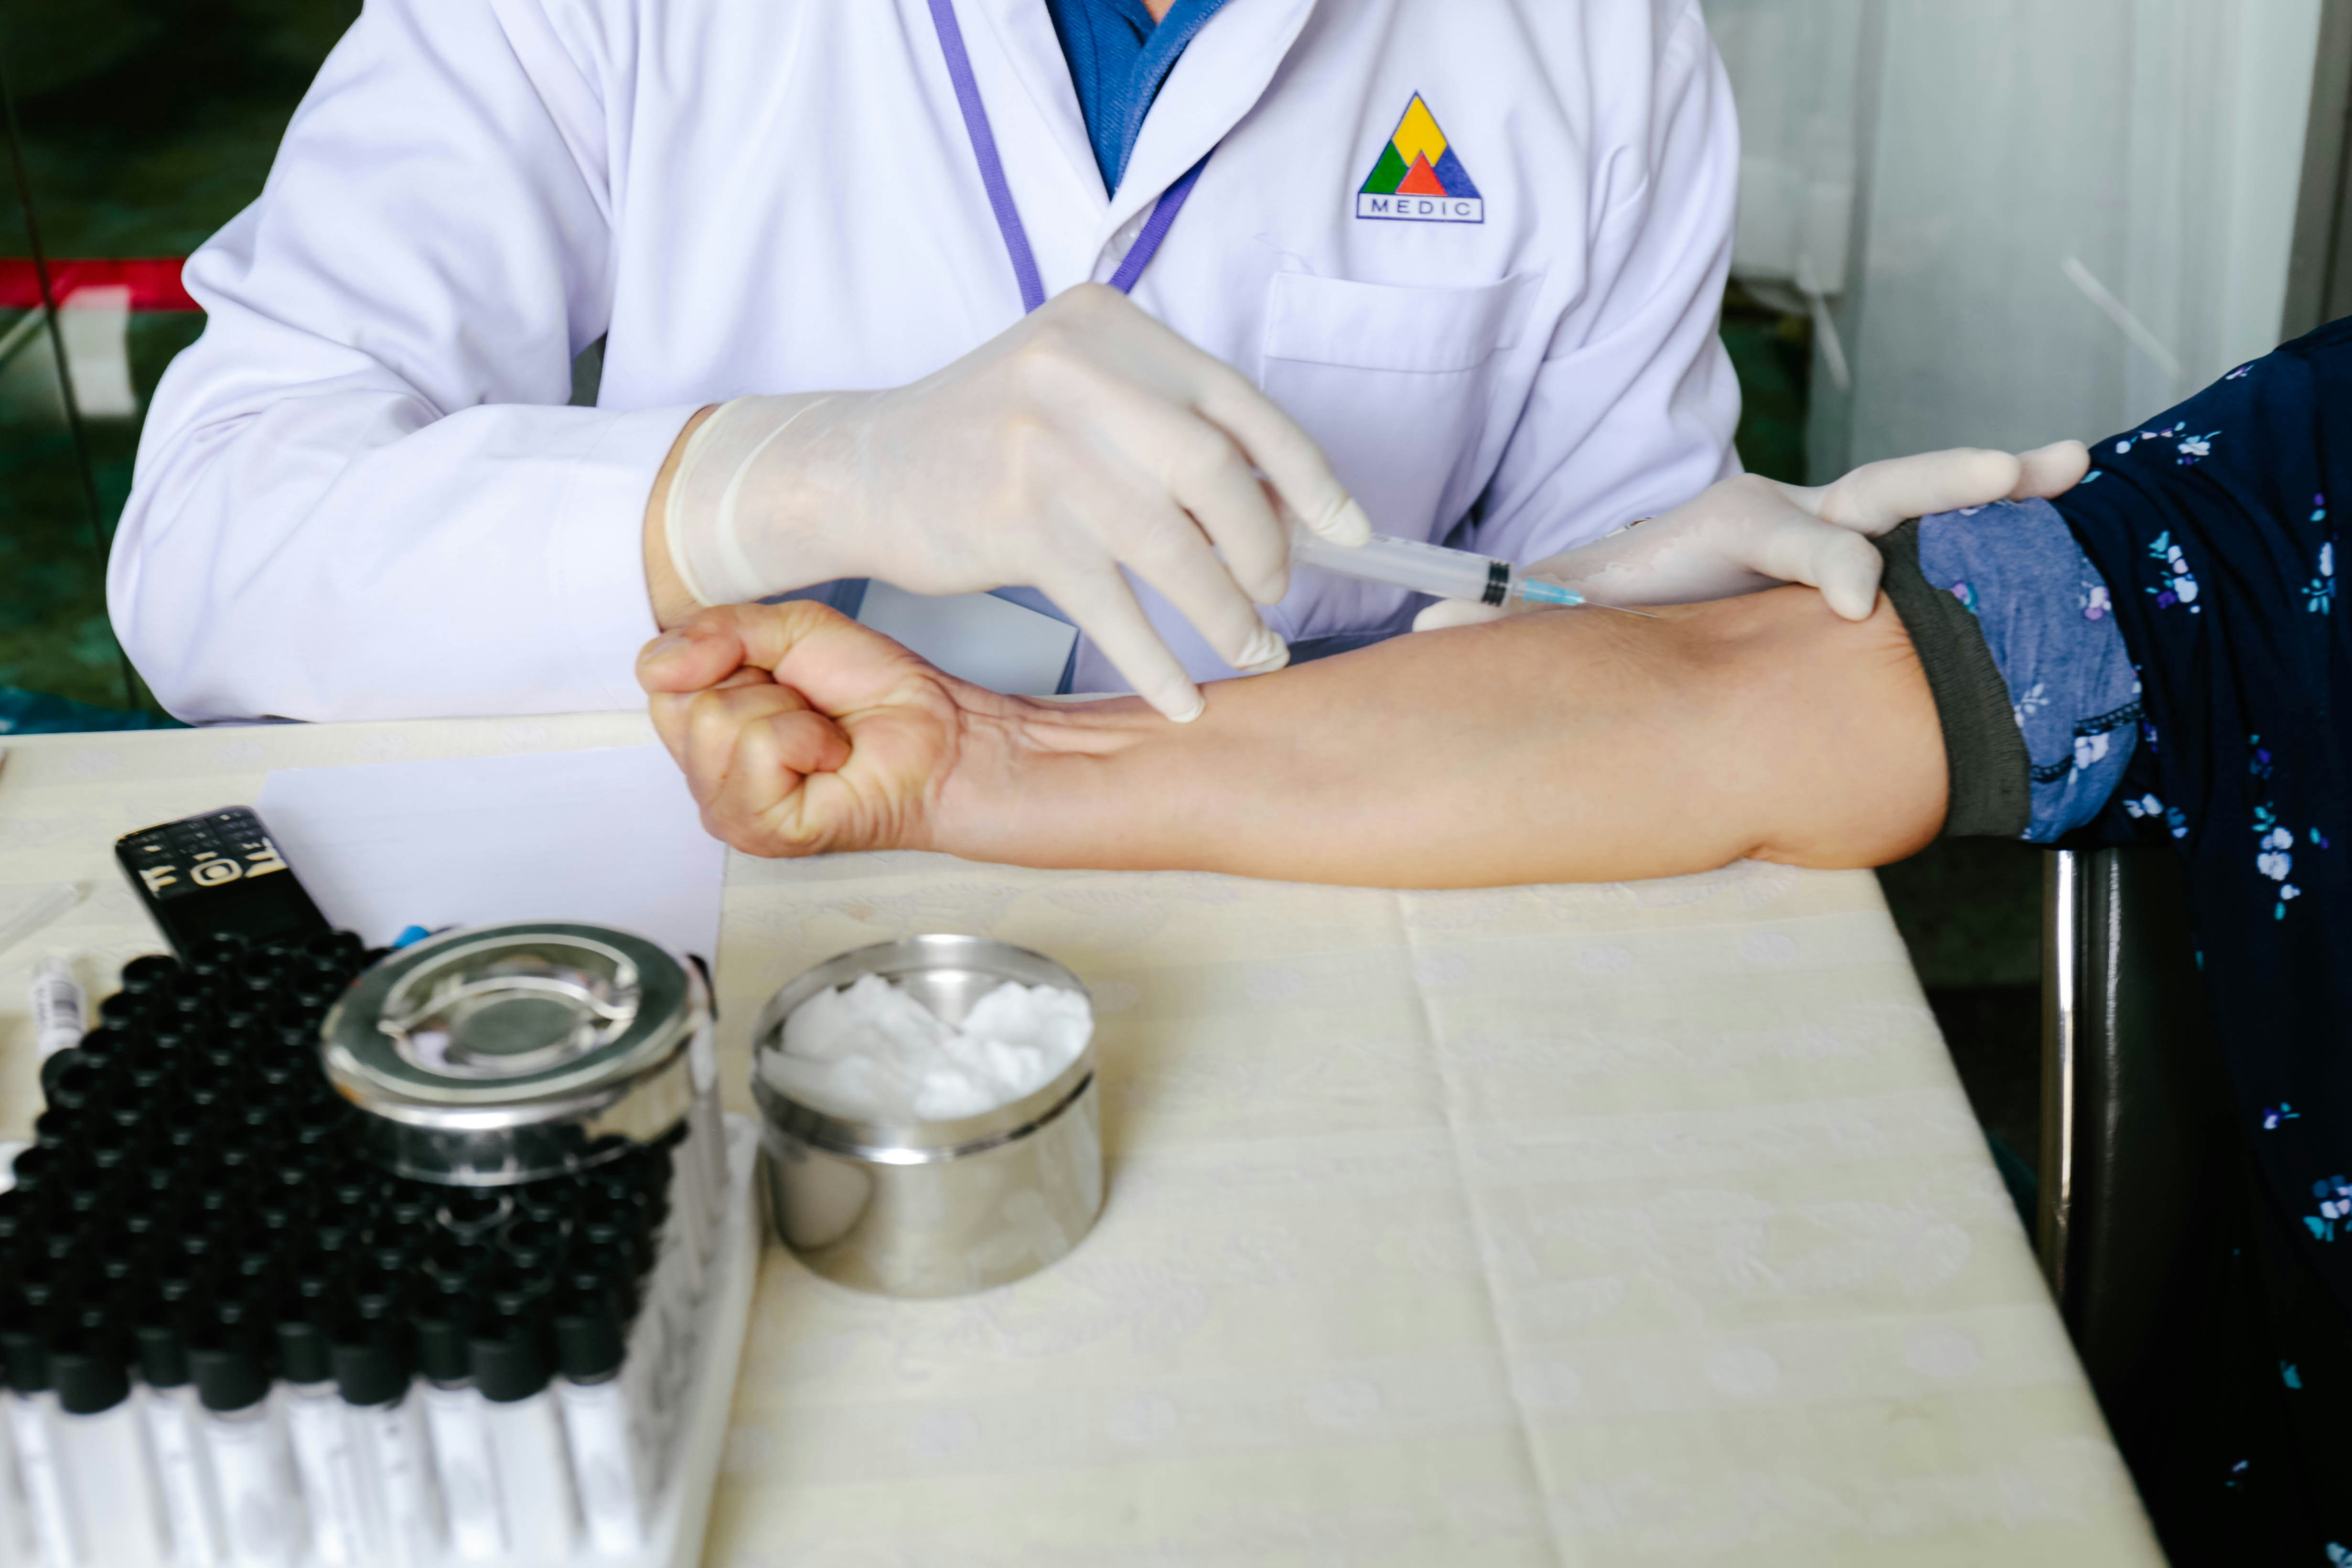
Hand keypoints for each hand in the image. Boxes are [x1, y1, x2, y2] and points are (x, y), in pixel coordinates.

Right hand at [637, 603, 984, 857]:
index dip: (720, 655)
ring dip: (787, 713)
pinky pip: (758, 749)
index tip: (774, 669)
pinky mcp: (760, 830)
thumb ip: (716, 629)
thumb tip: (659, 662)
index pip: (659, 678)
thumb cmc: (872, 692)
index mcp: (702, 730)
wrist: (937, 734)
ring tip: (821, 735)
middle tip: (804, 706)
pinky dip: (807, 739)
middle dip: (756, 683)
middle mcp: (706, 775)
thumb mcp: (789, 630)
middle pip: (681, 704)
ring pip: (715, 723)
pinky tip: (830, 758)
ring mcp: (728, 810)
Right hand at [656, 283, 1369, 721]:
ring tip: (1252, 650)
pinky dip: (1154, 660)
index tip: (1349, 530)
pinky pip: (1112, 605)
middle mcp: (1077, 370)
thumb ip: (1166, 427)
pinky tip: (1180, 695)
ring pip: (1173, 547)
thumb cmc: (989, 440)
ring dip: (1224, 614)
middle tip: (1275, 595)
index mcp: (1107, 325)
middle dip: (1265, 548)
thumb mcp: (1076, 394)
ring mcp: (1043, 446)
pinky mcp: (1014, 521)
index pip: (1237, 402)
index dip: (1307, 475)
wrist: (860, 468)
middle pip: (1217, 471)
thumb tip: (1286, 508)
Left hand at [1414, 440, 2090, 629]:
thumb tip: (1418, 643)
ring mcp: (1832, 531)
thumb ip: (1496, 621)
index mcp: (1730, 524)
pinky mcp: (1855, 557)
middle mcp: (1791, 516)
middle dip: (1944, 481)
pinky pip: (1932, 531)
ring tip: (2066, 466)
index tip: (1861, 603)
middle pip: (1875, 491)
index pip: (1794, 535)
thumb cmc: (1603, 599)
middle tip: (2015, 473)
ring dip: (1993, 479)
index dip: (1827, 566)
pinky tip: (2066, 488)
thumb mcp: (1554, 605)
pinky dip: (1999, 509)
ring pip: (1917, 496)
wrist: (1633, 587)